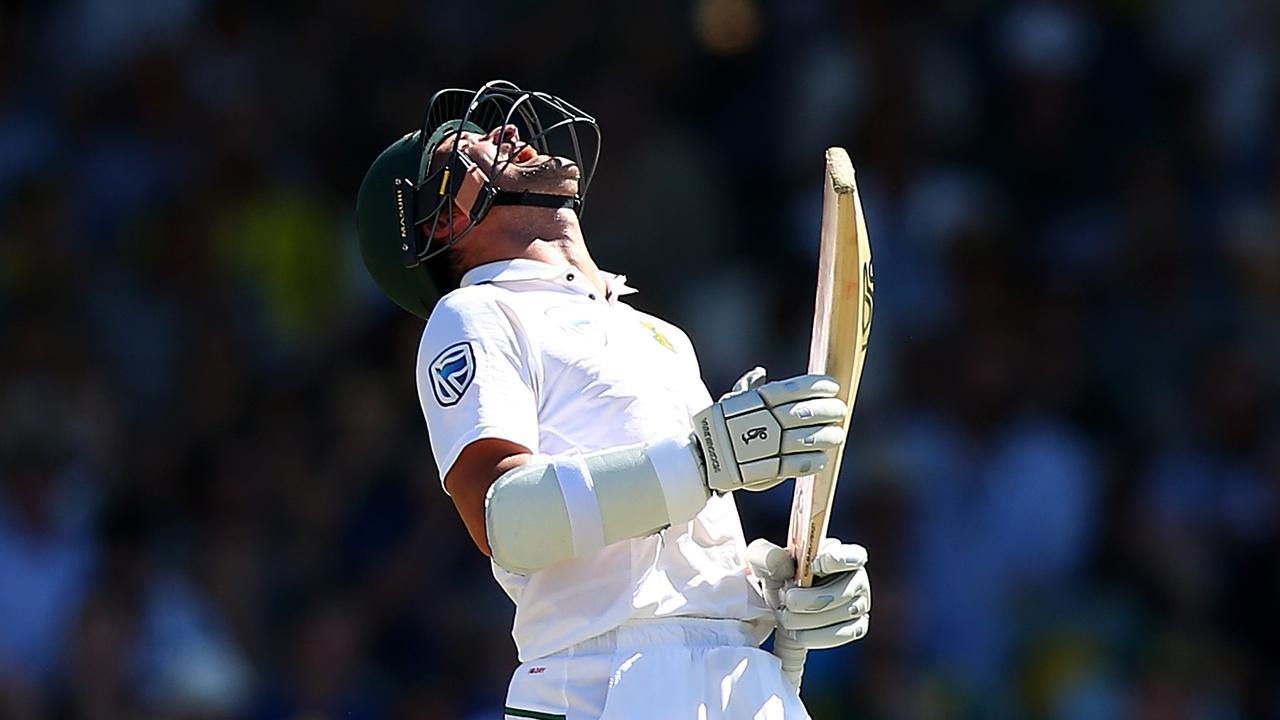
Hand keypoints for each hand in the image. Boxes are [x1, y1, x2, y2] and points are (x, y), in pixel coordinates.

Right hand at [691, 367, 846, 491]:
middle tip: (840, 410)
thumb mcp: (729, 403)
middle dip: (828, 410)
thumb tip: (759, 372)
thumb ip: (747, 388)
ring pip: (804, 439)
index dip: (816, 386)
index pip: (793, 389)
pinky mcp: (765, 471)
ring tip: (838, 434)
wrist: (700, 459)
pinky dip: (812, 461)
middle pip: (804, 413)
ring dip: (826, 437)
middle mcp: (763, 422)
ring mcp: (765, 447)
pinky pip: (795, 465)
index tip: (833, 386)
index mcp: (756, 401)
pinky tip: (822, 458)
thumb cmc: (717, 427)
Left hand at [746, 537, 870, 648]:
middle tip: (786, 600)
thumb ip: (770, 558)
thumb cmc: (778, 577)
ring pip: (843, 614)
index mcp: (840, 555)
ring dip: (809, 619)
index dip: (839, 560)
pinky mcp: (856, 628)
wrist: (780, 607)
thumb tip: (782, 561)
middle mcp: (857, 579)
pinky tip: (797, 634)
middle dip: (810, 599)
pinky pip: (843, 635)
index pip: (854, 555)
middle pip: (844, 591)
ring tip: (786, 617)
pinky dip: (817, 636)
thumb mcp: (766, 563)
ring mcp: (860, 604)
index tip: (814, 566)